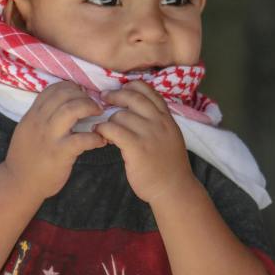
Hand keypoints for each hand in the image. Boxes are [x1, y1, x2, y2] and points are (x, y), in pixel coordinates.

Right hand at [4, 81, 106, 199]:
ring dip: (90, 108)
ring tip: (98, 115)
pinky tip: (100, 140)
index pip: (51, 89)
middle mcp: (39, 122)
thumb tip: (62, 104)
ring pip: (72, 110)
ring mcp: (50, 137)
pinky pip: (82, 138)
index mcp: (32, 115)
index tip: (80, 94)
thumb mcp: (27, 130)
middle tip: (93, 105)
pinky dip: (95, 137)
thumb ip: (41, 117)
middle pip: (64, 94)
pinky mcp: (60, 153)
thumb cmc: (25, 157)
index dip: (69, 87)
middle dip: (83, 96)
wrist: (18, 183)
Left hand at [94, 80, 193, 203]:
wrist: (174, 188)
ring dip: (108, 119)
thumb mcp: (170, 136)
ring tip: (103, 127)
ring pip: (120, 115)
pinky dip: (102, 129)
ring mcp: (148, 134)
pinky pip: (113, 130)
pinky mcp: (136, 148)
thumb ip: (157, 121)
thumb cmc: (169, 165)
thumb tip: (135, 108)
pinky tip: (99, 134)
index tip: (121, 89)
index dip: (131, 86)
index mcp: (166, 118)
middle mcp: (159, 122)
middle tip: (104, 99)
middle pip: (132, 97)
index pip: (148, 90)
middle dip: (115, 95)